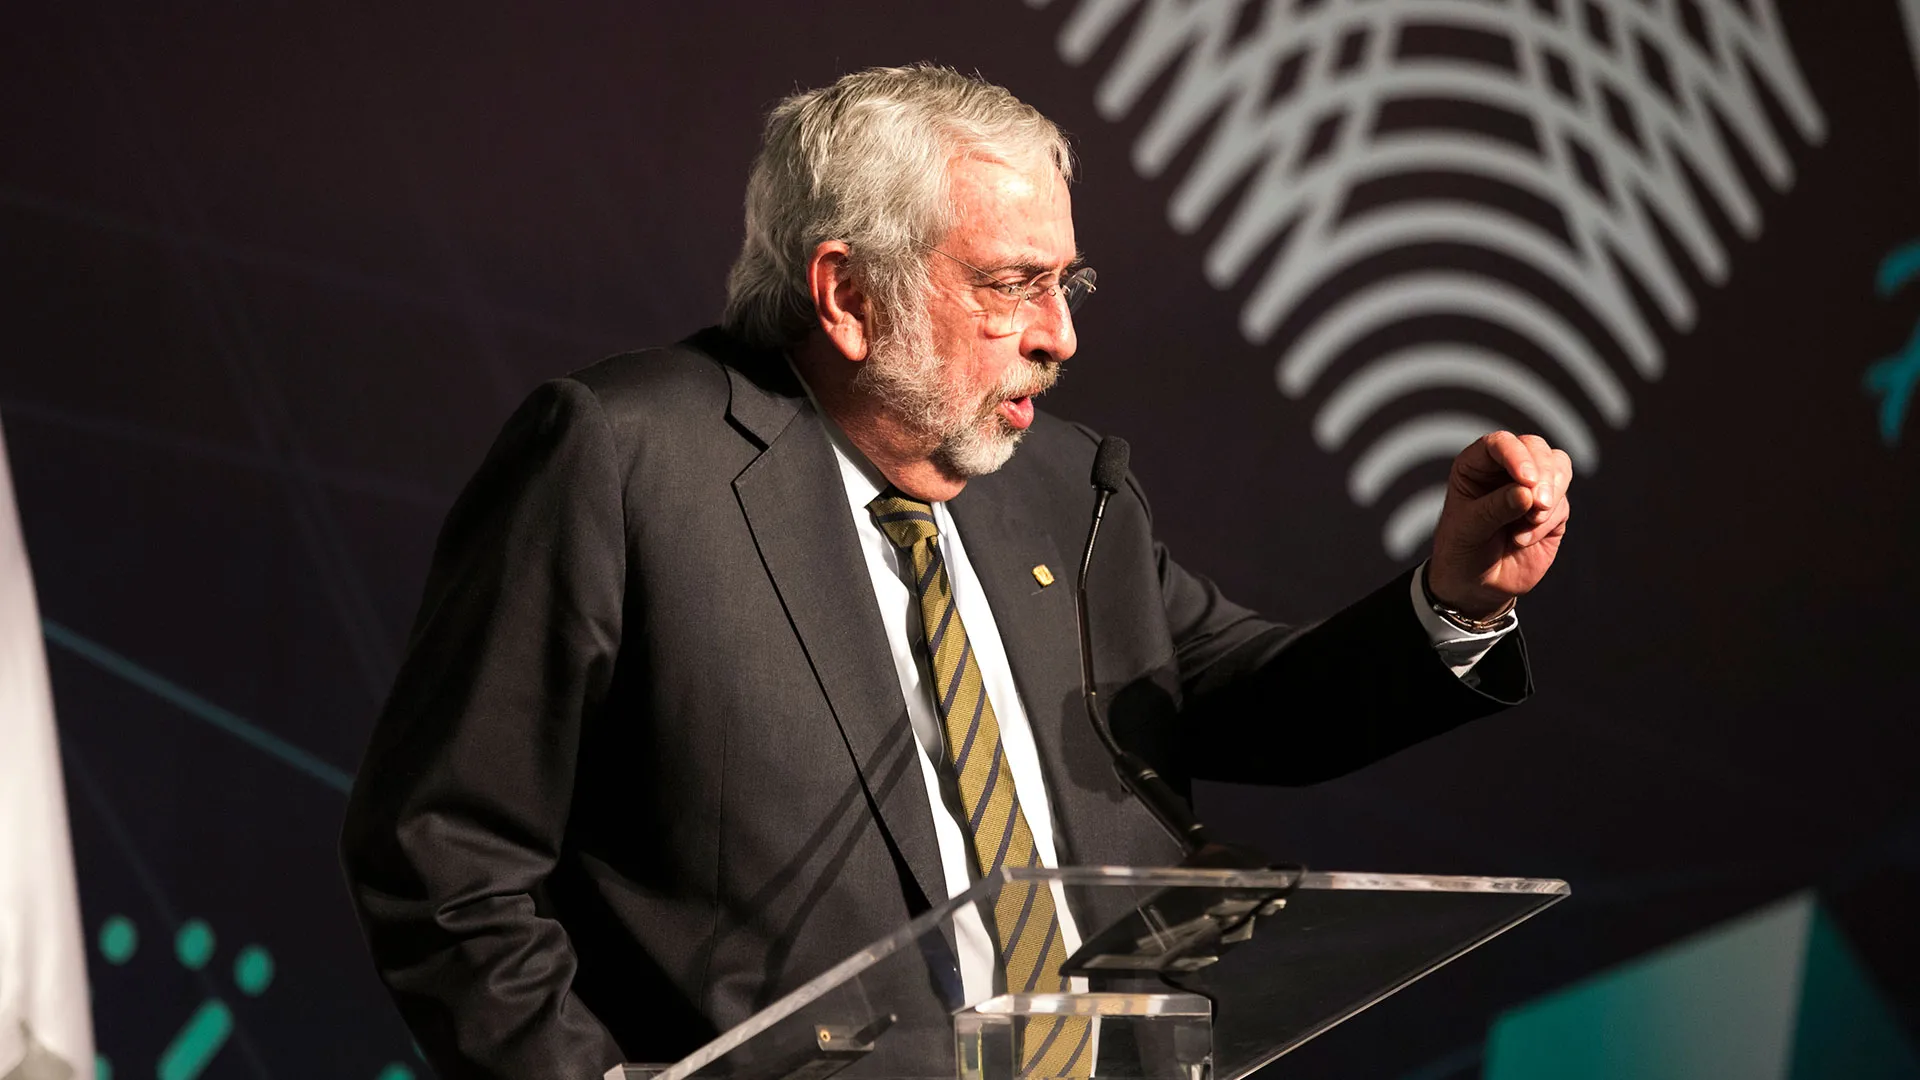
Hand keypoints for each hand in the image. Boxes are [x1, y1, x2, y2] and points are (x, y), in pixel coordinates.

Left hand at [1426, 431, 1572, 617]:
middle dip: (1543, 474)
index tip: (1526, 479)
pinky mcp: (1551, 511)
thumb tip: (1528, 493)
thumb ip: (1496, 508)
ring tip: (1531, 521)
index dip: (1516, 454)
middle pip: (1537, 448)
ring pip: (1558, 469)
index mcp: (1477, 465)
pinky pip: (1561, 504)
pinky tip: (1523, 540)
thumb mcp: (1468, 529)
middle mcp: (1505, 470)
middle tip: (1538, 503)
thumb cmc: (1461, 551)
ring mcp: (1531, 489)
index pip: (1500, 443)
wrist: (1475, 587)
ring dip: (1551, 494)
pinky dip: (1546, 521)